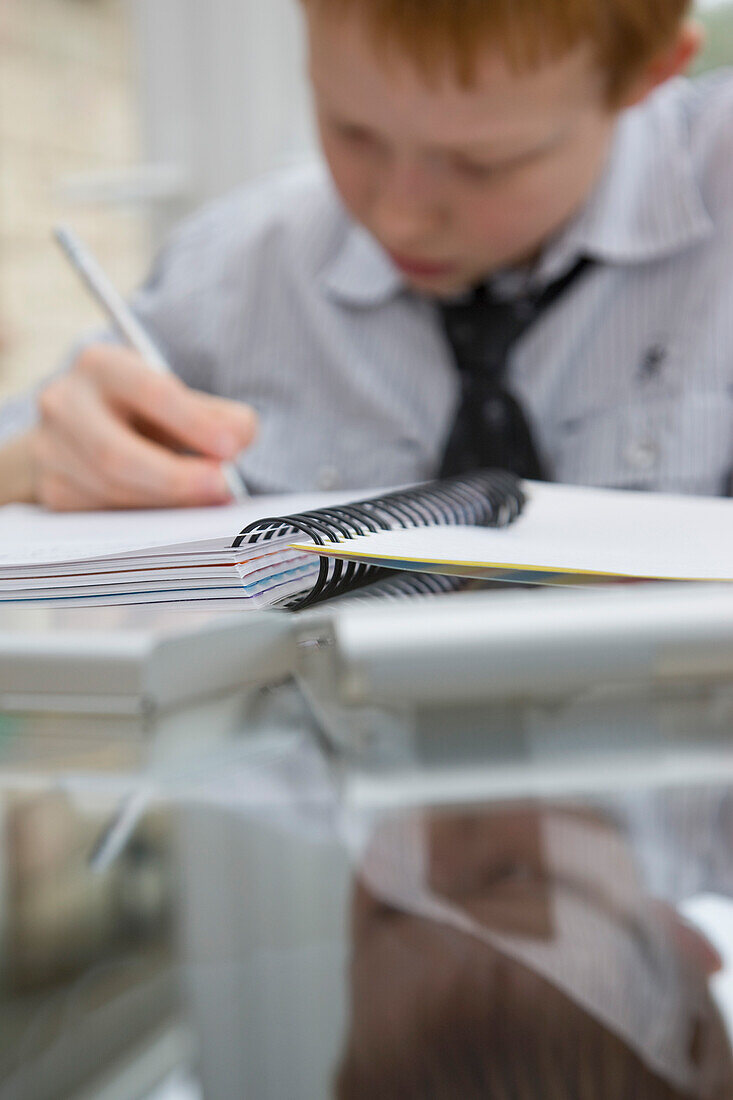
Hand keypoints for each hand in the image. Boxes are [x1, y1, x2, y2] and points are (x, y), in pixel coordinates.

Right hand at [7, 345, 257, 509]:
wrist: (88, 427)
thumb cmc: (146, 410)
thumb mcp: (181, 399)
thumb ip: (216, 415)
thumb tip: (239, 438)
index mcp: (100, 365)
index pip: (150, 392)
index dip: (194, 423)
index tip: (232, 448)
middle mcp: (64, 403)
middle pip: (115, 454)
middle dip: (175, 478)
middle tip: (221, 487)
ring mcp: (50, 450)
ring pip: (109, 490)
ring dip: (166, 503)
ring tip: (209, 501)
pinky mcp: (53, 490)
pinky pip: (103, 515)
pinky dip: (147, 520)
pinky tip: (176, 516)